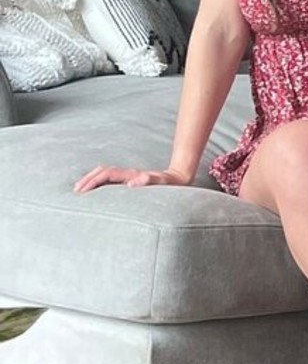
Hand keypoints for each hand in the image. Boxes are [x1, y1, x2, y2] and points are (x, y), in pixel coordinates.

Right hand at [73, 165, 190, 192]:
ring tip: (80, 190)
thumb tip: (131, 184)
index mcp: (131, 174)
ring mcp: (128, 176)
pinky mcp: (130, 180)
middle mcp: (127, 174)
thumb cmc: (169, 183)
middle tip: (75, 191)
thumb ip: (147, 181)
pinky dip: (99, 183)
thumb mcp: (160, 182)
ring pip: (104, 174)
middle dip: (87, 179)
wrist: (177, 178)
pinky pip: (110, 180)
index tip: (81, 190)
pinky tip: (95, 192)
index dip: (93, 181)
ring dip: (91, 180)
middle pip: (102, 171)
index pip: (106, 174)